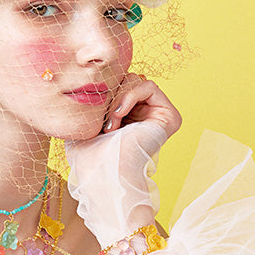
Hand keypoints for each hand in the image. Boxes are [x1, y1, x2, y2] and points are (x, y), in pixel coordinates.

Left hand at [64, 77, 181, 245]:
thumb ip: (91, 100)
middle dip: (109, 95)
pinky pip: (148, 86)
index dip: (102, 93)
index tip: (92, 117)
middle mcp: (146, 116)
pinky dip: (128, 96)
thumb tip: (90, 82)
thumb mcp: (85, 122)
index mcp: (130, 117)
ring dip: (116, 99)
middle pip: (127, 79)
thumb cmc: (90, 157)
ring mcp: (159, 116)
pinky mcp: (169, 117)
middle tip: (102, 121)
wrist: (103, 176)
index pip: (117, 85)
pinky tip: (118, 117)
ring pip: (135, 81)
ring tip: (109, 124)